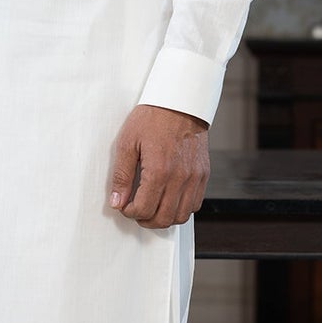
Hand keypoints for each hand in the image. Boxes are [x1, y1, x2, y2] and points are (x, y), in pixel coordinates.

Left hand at [109, 104, 208, 228]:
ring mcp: (195, 177)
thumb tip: (117, 202)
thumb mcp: (127, 143)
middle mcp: (180, 178)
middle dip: (146, 220)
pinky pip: (195, 204)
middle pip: (163, 219)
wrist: (180, 102)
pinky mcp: (203, 174)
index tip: (124, 205)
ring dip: (164, 218)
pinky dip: (181, 208)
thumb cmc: (152, 118)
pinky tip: (169, 198)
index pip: (144, 209)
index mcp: (159, 170)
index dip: (130, 212)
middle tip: (136, 211)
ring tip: (152, 207)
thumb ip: (121, 176)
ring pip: (181, 216)